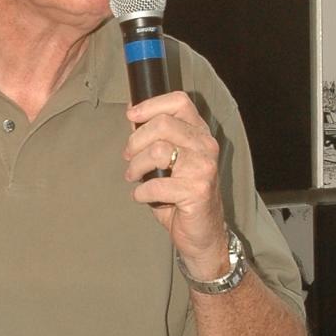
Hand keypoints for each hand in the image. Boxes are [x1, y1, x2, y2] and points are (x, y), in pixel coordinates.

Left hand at [124, 90, 230, 279]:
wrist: (202, 233)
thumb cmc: (180, 195)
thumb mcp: (168, 161)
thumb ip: (153, 136)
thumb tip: (132, 110)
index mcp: (199, 133)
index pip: (179, 101)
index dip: (151, 104)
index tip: (131, 115)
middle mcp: (206, 146)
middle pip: (162, 124)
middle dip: (135, 141)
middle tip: (129, 158)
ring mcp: (204, 167)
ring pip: (158, 151)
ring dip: (136, 167)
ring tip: (134, 178)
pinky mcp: (198, 190)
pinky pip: (157, 184)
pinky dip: (142, 192)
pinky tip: (143, 197)